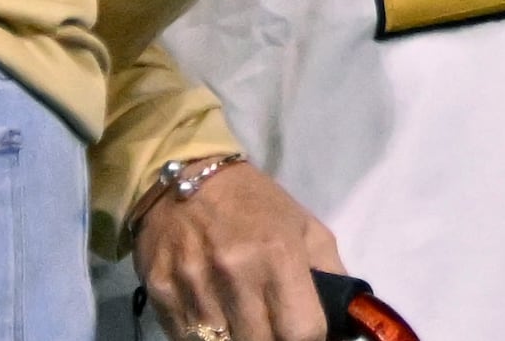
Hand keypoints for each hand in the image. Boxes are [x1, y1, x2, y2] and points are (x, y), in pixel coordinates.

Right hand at [134, 159, 344, 340]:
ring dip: (237, 340)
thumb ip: (330, 272)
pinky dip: (203, 337)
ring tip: (246, 324)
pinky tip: (215, 320)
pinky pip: (185, 339)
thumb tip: (345, 318)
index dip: (310, 339)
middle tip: (275, 329)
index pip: (302, 330)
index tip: (307, 333)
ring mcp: (194, 287)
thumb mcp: (306, 227)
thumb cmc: (255, 204)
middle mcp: (236, 274)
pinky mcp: (160, 294)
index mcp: (280, 255)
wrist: (186, 179)